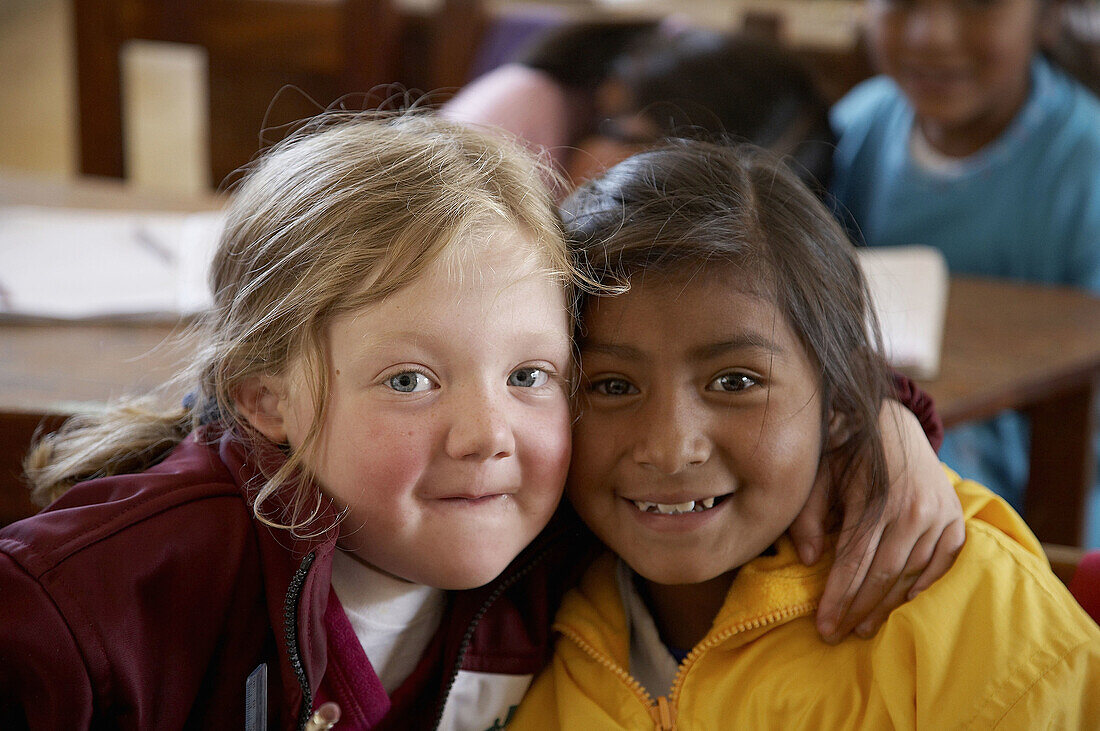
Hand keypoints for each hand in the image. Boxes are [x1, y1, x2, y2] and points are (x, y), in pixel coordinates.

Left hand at [789, 399, 964, 643]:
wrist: (894, 422)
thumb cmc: (847, 451)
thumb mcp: (819, 475)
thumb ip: (810, 516)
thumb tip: (809, 561)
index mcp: (877, 499)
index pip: (854, 562)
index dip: (838, 598)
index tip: (823, 626)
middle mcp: (913, 510)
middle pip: (884, 574)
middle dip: (859, 609)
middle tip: (839, 634)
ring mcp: (940, 514)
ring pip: (913, 573)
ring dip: (888, 604)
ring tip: (864, 625)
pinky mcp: (956, 518)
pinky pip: (943, 563)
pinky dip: (925, 586)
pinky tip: (904, 604)